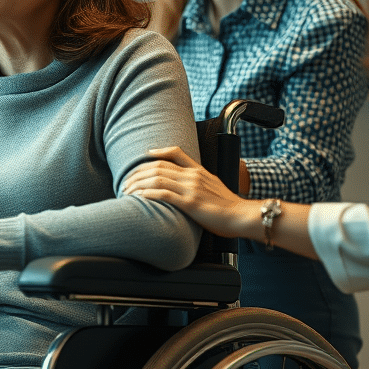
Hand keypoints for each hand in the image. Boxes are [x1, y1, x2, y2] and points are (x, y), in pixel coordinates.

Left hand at [120, 146, 257, 238]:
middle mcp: (193, 176)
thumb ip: (201, 182)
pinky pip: (164, 194)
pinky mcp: (190, 203)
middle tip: (126, 180)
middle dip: (139, 172)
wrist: (242, 216)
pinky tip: (139, 196)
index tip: (146, 154)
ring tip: (127, 189)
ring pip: (158, 179)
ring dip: (139, 184)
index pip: (176, 153)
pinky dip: (149, 194)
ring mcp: (191, 189)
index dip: (159, 152)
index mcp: (199, 171)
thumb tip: (188, 186)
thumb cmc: (229, 206)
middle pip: (159, 166)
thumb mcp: (215, 186)